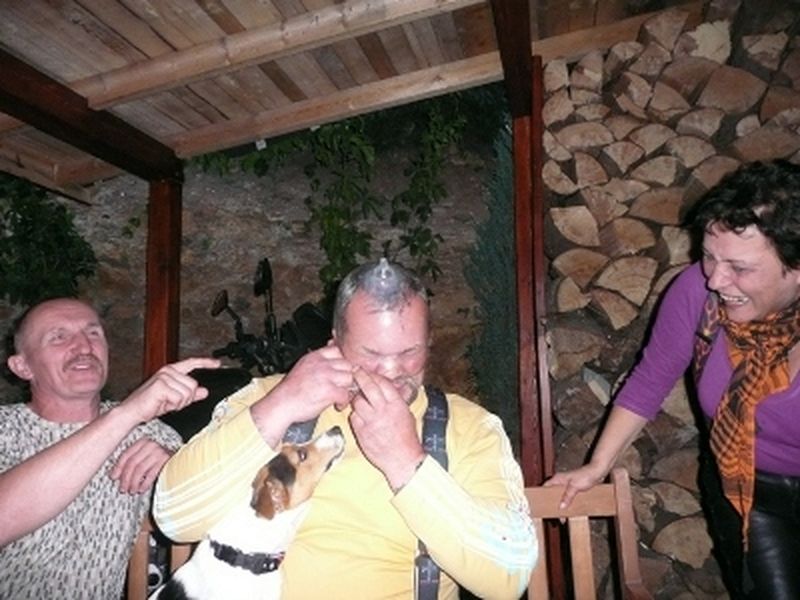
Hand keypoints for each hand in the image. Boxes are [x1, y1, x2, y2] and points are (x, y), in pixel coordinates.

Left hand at [110, 438, 171, 494]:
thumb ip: (131, 462)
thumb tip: (115, 475)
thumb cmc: (157, 460)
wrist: (180, 459)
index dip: (118, 467)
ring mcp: (159, 452)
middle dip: (125, 478)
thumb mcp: (143, 457)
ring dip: (134, 482)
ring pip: (140, 469)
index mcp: (143, 442)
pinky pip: (151, 474)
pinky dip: (144, 483)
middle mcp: (151, 445)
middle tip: (123, 488)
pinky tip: (141, 489)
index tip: (113, 477)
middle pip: (132, 463)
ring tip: (132, 490)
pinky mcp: (166, 461)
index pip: (126, 454)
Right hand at [122, 357, 219, 422]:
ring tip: (165, 402)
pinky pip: (179, 398)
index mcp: (171, 371)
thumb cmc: (150, 404)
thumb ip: (190, 394)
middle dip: (186, 398)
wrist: (133, 411)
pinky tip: (162, 404)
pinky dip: (173, 405)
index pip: (192, 363)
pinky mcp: (161, 385)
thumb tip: (204, 391)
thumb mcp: (174, 398)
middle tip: (171, 402)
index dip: (206, 362)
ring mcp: (164, 377)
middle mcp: (168, 371)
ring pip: (188, 393)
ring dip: (179, 403)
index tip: (217, 363)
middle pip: (193, 385)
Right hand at [265, 343, 354, 423]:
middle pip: (347, 364)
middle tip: (342, 386)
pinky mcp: (329, 391)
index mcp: (315, 356)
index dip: (342, 362)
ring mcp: (326, 376)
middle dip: (346, 376)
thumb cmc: (291, 389)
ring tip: (340, 395)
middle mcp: (321, 364)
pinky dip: (343, 401)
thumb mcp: (303, 366)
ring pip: (349, 377)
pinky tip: (336, 404)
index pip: (338, 350)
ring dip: (347, 388)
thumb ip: (319, 360)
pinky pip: (346, 394)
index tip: (340, 371)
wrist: (281, 404)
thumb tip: (333, 349)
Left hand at [348, 368, 424, 490]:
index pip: (382, 382)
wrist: (402, 460)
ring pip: (357, 402)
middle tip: (355, 372)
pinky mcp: (361, 432)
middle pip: (367, 387)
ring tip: (360, 400)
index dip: (373, 375)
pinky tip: (361, 417)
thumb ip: (396, 400)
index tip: (368, 372)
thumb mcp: (407, 414)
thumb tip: (389, 387)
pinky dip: (355, 415)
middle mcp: (383, 410)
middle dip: (360, 376)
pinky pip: (353, 417)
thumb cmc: (407, 437)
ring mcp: (371, 421)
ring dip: (357, 399)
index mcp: (396, 404)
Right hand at [543, 463, 605, 508]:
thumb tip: (561, 506)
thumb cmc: (585, 475)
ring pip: (561, 497)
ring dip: (561, 504)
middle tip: (553, 513)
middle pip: (553, 494)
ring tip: (561, 515)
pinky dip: (568, 503)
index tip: (541, 503)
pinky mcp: (573, 489)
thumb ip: (567, 497)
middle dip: (552, 503)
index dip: (542, 494)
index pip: (546, 486)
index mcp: (558, 479)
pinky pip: (568, 498)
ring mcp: (567, 486)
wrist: (597, 473)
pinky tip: (569, 510)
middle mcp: (561, 482)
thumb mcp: (574, 487)